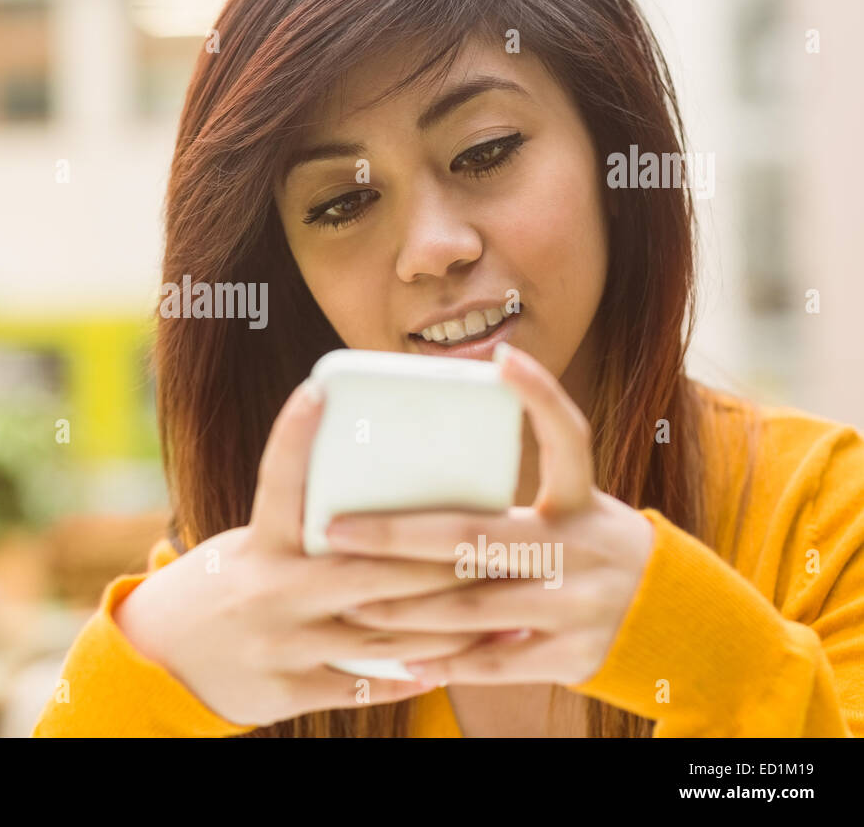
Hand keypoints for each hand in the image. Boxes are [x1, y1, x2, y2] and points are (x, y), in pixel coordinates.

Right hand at [113, 378, 492, 727]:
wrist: (164, 661)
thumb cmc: (228, 586)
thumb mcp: (251, 547)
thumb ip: (308, 530)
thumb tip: (387, 493)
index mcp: (257, 547)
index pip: (277, 484)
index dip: (294, 436)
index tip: (317, 389)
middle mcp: (271, 592)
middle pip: (370, 572)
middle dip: (438, 563)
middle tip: (492, 543)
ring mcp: (283, 644)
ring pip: (383, 636)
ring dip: (448, 627)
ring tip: (504, 614)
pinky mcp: (291, 690)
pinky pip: (366, 684)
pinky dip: (414, 673)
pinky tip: (459, 661)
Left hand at [323, 343, 655, 687]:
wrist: (680, 629)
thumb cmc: (592, 556)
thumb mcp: (577, 514)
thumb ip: (517, 501)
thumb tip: (418, 463)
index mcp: (582, 504)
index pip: (569, 439)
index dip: (540, 395)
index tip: (503, 357)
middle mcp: (583, 550)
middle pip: (475, 537)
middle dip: (396, 536)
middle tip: (337, 529)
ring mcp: (579, 606)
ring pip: (472, 607)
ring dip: (402, 606)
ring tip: (349, 600)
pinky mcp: (572, 656)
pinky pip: (493, 662)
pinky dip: (443, 659)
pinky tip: (399, 655)